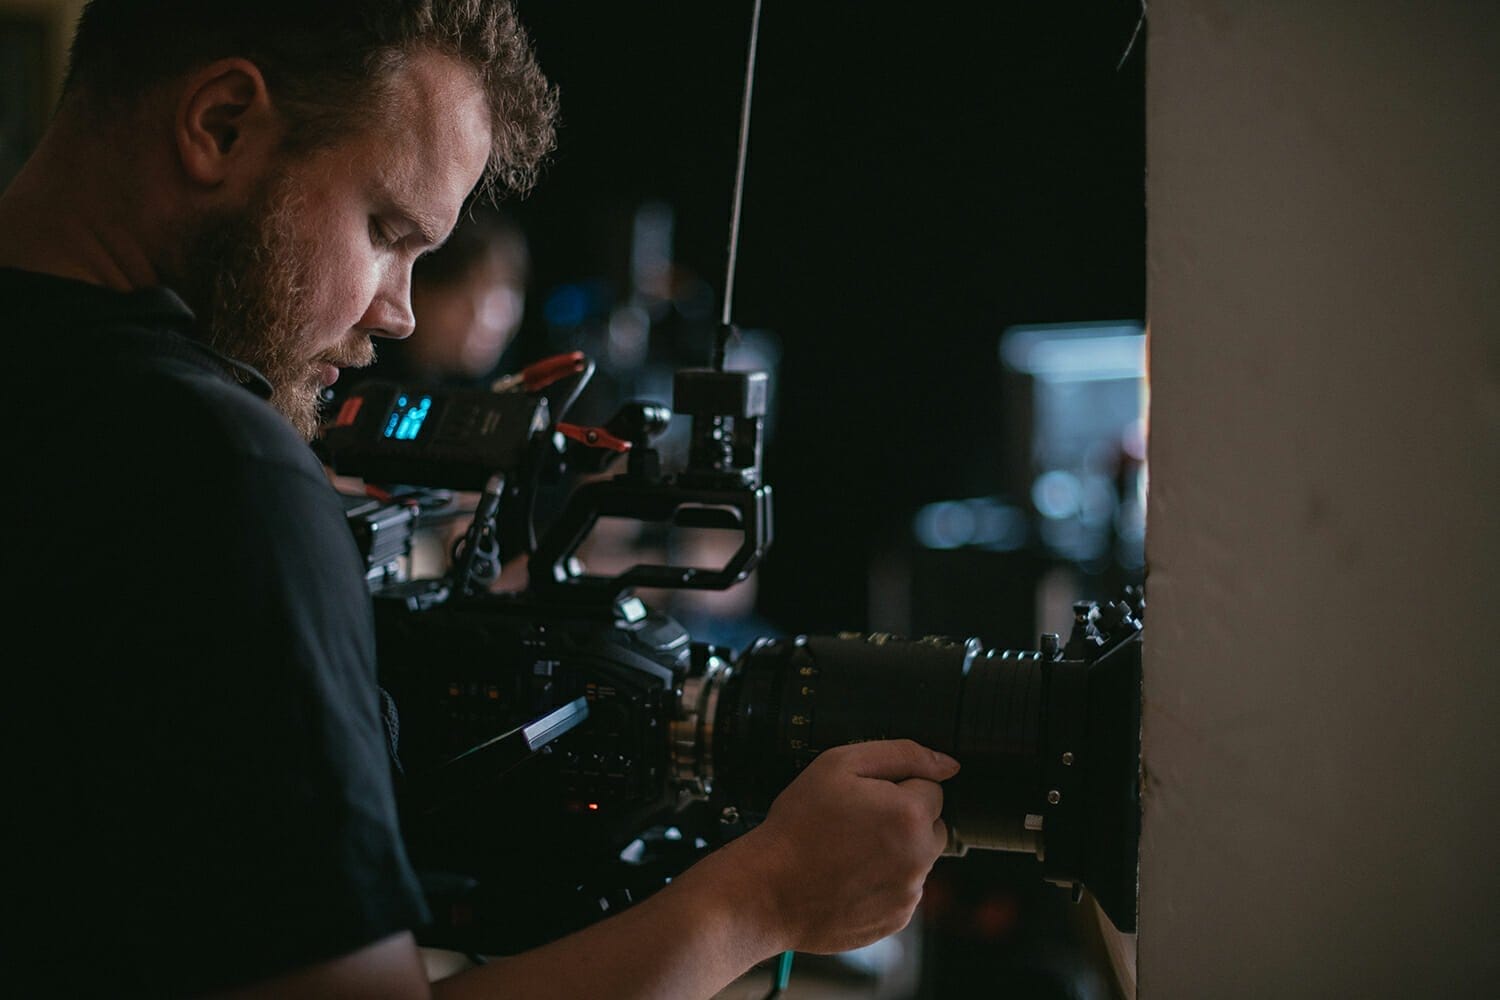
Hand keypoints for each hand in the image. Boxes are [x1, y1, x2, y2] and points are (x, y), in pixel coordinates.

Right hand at [735, 739, 959, 954]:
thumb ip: (901, 754)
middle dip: (906, 819)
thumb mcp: (839, 764)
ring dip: (896, 851)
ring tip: (849, 851)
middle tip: (859, 822)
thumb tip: (947, 764)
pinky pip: (902, 890)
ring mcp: (909, 893)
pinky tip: (850, 876)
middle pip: (933, 825)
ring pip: (917, 859)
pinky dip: (883, 882)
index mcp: (910, 815)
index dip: (898, 786)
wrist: (769, 889)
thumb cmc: (798, 824)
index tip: (866, 797)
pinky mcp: (897, 919)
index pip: (932, 788)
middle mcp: (919, 858)